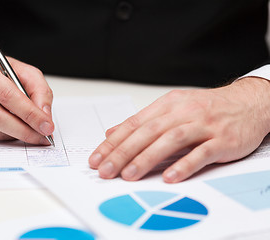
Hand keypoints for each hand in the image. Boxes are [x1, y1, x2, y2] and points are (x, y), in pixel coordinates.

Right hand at [0, 50, 53, 143]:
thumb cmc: (3, 73)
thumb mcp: (27, 74)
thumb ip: (40, 92)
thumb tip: (45, 117)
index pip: (9, 96)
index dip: (30, 114)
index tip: (47, 126)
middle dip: (25, 131)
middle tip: (42, 137)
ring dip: (15, 135)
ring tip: (29, 131)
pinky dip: (3, 135)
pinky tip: (10, 127)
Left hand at [89, 77, 269, 182]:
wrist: (248, 102)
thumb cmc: (206, 108)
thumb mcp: (172, 108)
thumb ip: (143, 122)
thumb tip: (113, 132)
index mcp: (167, 105)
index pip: (134, 124)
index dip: (113, 142)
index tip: (97, 158)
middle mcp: (182, 112)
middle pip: (147, 132)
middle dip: (123, 153)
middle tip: (106, 170)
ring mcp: (203, 125)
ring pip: (170, 140)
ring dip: (147, 158)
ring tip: (129, 175)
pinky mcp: (222, 139)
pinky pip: (201, 152)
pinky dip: (184, 164)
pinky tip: (169, 177)